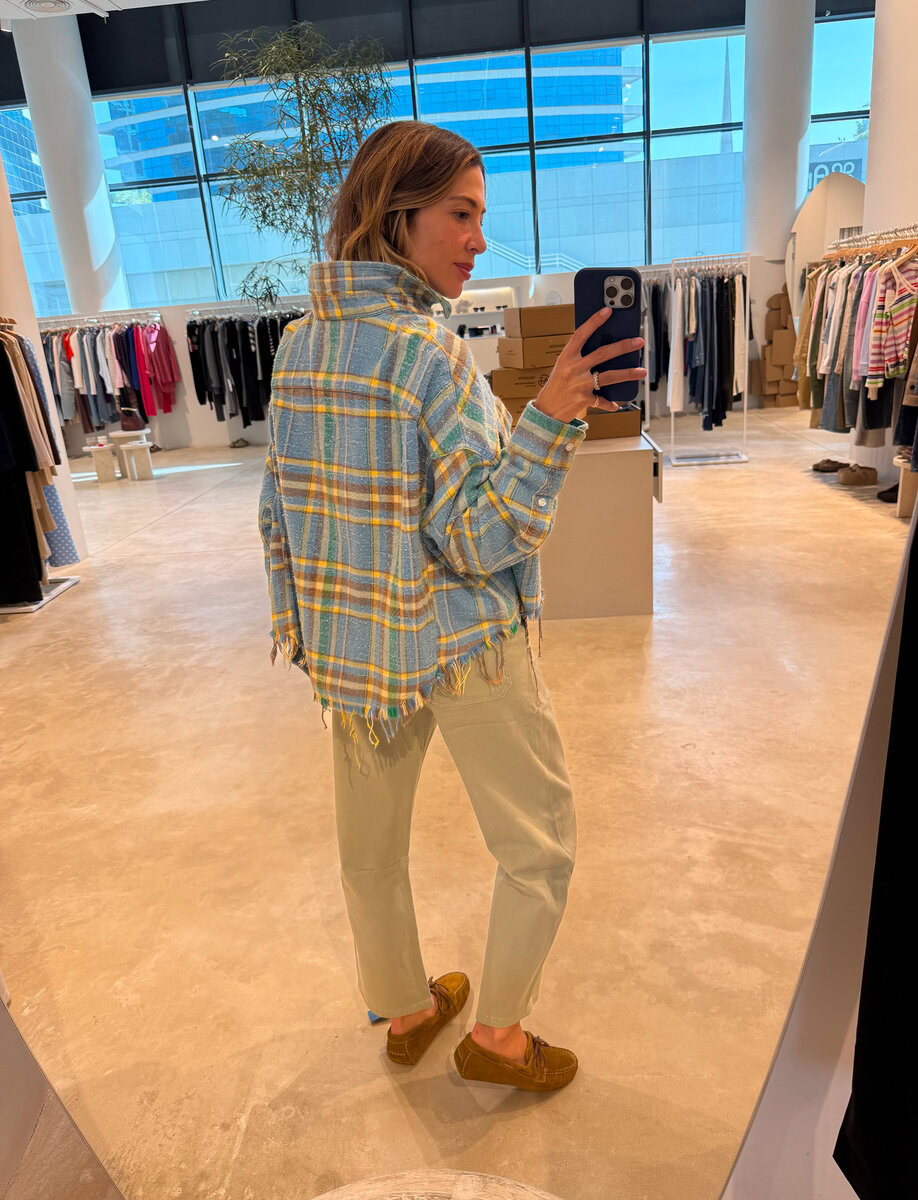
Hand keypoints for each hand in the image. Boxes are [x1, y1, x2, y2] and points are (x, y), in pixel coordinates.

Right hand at [533, 308, 645, 424]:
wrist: (547, 410)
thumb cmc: (558, 385)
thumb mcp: (564, 366)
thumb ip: (580, 357)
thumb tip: (607, 348)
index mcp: (567, 357)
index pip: (581, 335)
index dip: (594, 321)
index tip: (607, 311)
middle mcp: (573, 368)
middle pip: (602, 354)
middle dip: (623, 346)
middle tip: (639, 341)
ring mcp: (579, 384)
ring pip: (609, 377)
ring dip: (627, 373)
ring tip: (642, 371)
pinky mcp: (583, 400)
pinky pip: (602, 400)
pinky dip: (609, 403)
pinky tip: (616, 404)